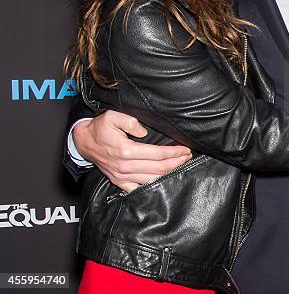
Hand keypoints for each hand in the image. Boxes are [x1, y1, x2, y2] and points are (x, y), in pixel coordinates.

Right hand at [72, 111, 191, 191]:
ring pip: (151, 180)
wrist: (84, 142)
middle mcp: (125, 166)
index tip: (185, 149)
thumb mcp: (112, 117)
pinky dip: (153, 185)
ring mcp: (122, 176)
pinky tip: (163, 180)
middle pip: (158, 169)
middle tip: (188, 157)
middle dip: (176, 163)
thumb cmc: (99, 128)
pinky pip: (138, 188)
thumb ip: (130, 122)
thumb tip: (144, 131)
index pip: (157, 154)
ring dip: (168, 174)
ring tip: (180, 166)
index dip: (174, 153)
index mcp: (126, 151)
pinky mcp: (119, 181)